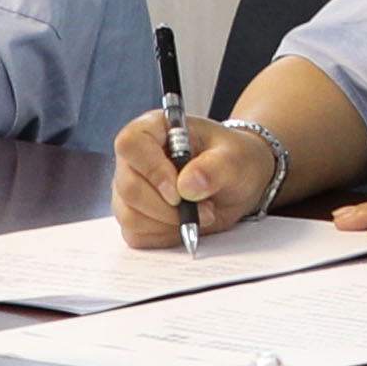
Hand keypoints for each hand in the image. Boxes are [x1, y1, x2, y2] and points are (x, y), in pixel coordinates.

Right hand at [121, 113, 275, 245]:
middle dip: (169, 208)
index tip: (179, 193)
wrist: (236, 181)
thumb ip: (214, 168)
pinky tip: (186, 223)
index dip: (152, 170)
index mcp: (154, 129)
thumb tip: (186, 186)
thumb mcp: (235, 158)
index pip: (131, 144)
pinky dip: (164, 236)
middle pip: (129, 187)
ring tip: (200, 213)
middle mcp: (135, 158)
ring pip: (130, 215)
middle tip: (204, 208)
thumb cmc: (232, 159)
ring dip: (170, 223)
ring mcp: (129, 188)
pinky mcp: (133, 215)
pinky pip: (136, 234)